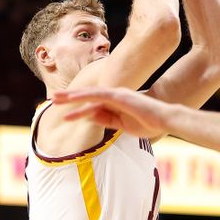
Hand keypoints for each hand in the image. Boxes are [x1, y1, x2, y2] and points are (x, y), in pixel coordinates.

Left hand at [52, 87, 170, 137]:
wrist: (166, 120)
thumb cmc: (149, 123)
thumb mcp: (123, 125)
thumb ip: (108, 121)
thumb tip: (91, 118)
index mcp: (117, 102)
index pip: (93, 103)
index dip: (78, 105)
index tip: (64, 108)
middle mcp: (115, 95)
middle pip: (87, 95)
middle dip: (70, 97)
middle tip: (53, 98)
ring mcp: (116, 94)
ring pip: (88, 94)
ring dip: (71, 96)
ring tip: (55, 99)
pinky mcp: (118, 96)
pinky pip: (97, 96)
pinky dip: (83, 98)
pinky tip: (71, 101)